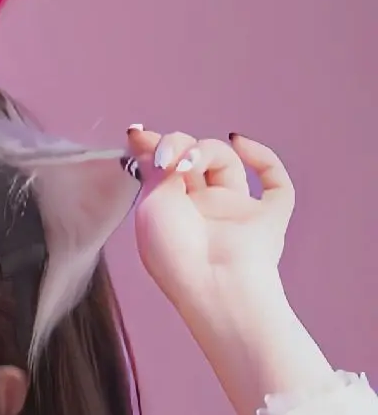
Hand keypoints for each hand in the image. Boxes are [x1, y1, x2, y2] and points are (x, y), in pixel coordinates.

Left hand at [127, 126, 290, 308]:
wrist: (214, 282)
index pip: (164, 170)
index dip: (154, 146)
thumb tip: (158, 142)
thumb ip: (157, 167)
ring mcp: (235, 213)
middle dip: (180, 146)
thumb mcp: (151, 202)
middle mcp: (201, 212)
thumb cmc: (174, 250)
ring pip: (226, 162)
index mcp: (169, 214)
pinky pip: (276, 183)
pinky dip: (264, 158)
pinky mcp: (268, 218)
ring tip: (191, 162)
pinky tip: (240, 144)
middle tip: (171, 158)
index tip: (138, 133)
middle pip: (194, 160)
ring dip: (207, 151)